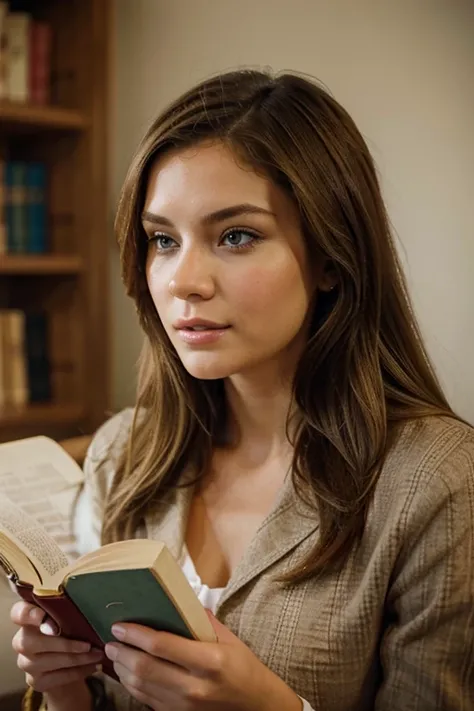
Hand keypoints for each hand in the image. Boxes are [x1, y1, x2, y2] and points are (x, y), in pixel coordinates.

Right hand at [10, 601, 102, 693]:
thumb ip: (69, 612)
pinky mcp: (36, 681)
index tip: (43, 616)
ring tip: (97, 654)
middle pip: (31, 642)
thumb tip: (92, 608)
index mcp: (28, 618)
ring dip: (77, 659)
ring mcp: (26, 663)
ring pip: (48, 662)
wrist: (66, 666)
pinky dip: (79, 671)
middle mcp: (22, 641)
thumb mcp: (69, 618)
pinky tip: (94, 665)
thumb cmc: (69, 632)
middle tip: (87, 645)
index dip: (28, 614)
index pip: (18, 613)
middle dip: (63, 644)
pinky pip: (57, 677)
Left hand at [104, 610, 301, 710]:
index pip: (162, 646)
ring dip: (122, 668)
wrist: (257, 707)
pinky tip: (126, 672)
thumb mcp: (230, 640)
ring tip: (114, 653)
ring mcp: (184, 706)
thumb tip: (179, 601)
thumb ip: (203, 622)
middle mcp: (194, 687)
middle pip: (145, 668)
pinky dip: (132, 685)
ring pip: (140, 687)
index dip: (136, 634)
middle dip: (122, 651)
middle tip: (111, 638)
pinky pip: (146, 700)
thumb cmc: (244, 669)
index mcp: (209, 662)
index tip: (121, 624)